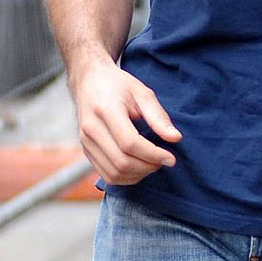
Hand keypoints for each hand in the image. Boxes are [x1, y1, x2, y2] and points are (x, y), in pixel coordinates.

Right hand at [71, 55, 180, 185]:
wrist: (88, 82)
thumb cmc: (117, 85)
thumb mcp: (142, 93)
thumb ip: (158, 116)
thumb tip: (175, 138)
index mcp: (105, 110)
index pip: (130, 143)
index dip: (153, 155)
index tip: (171, 158)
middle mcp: (91, 129)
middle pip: (121, 162)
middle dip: (147, 167)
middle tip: (163, 161)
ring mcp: (85, 142)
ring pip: (113, 174)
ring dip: (138, 175)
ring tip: (152, 164)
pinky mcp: (86, 151)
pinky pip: (106, 175)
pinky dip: (126, 178)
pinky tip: (139, 168)